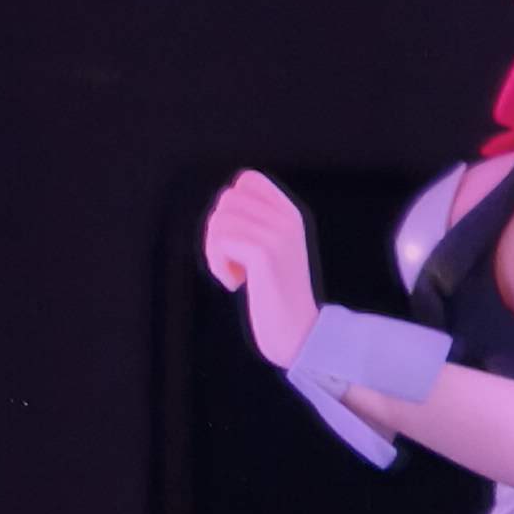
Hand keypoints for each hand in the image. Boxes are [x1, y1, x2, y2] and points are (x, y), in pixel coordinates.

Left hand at [203, 169, 317, 365]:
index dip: (231, 204)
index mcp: (290, 215)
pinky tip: (235, 283)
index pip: (248, 179)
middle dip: (218, 231)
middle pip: (227, 199)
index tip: (239, 238)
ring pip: (219, 220)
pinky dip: (218, 265)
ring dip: (215, 250)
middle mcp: (286, 219)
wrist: (298, 334)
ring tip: (234, 274)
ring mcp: (277, 235)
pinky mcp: (264, 253)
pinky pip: (221, 241)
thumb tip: (224, 206)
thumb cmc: (277, 297)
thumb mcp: (272, 250)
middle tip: (232, 261)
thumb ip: (255, 224)